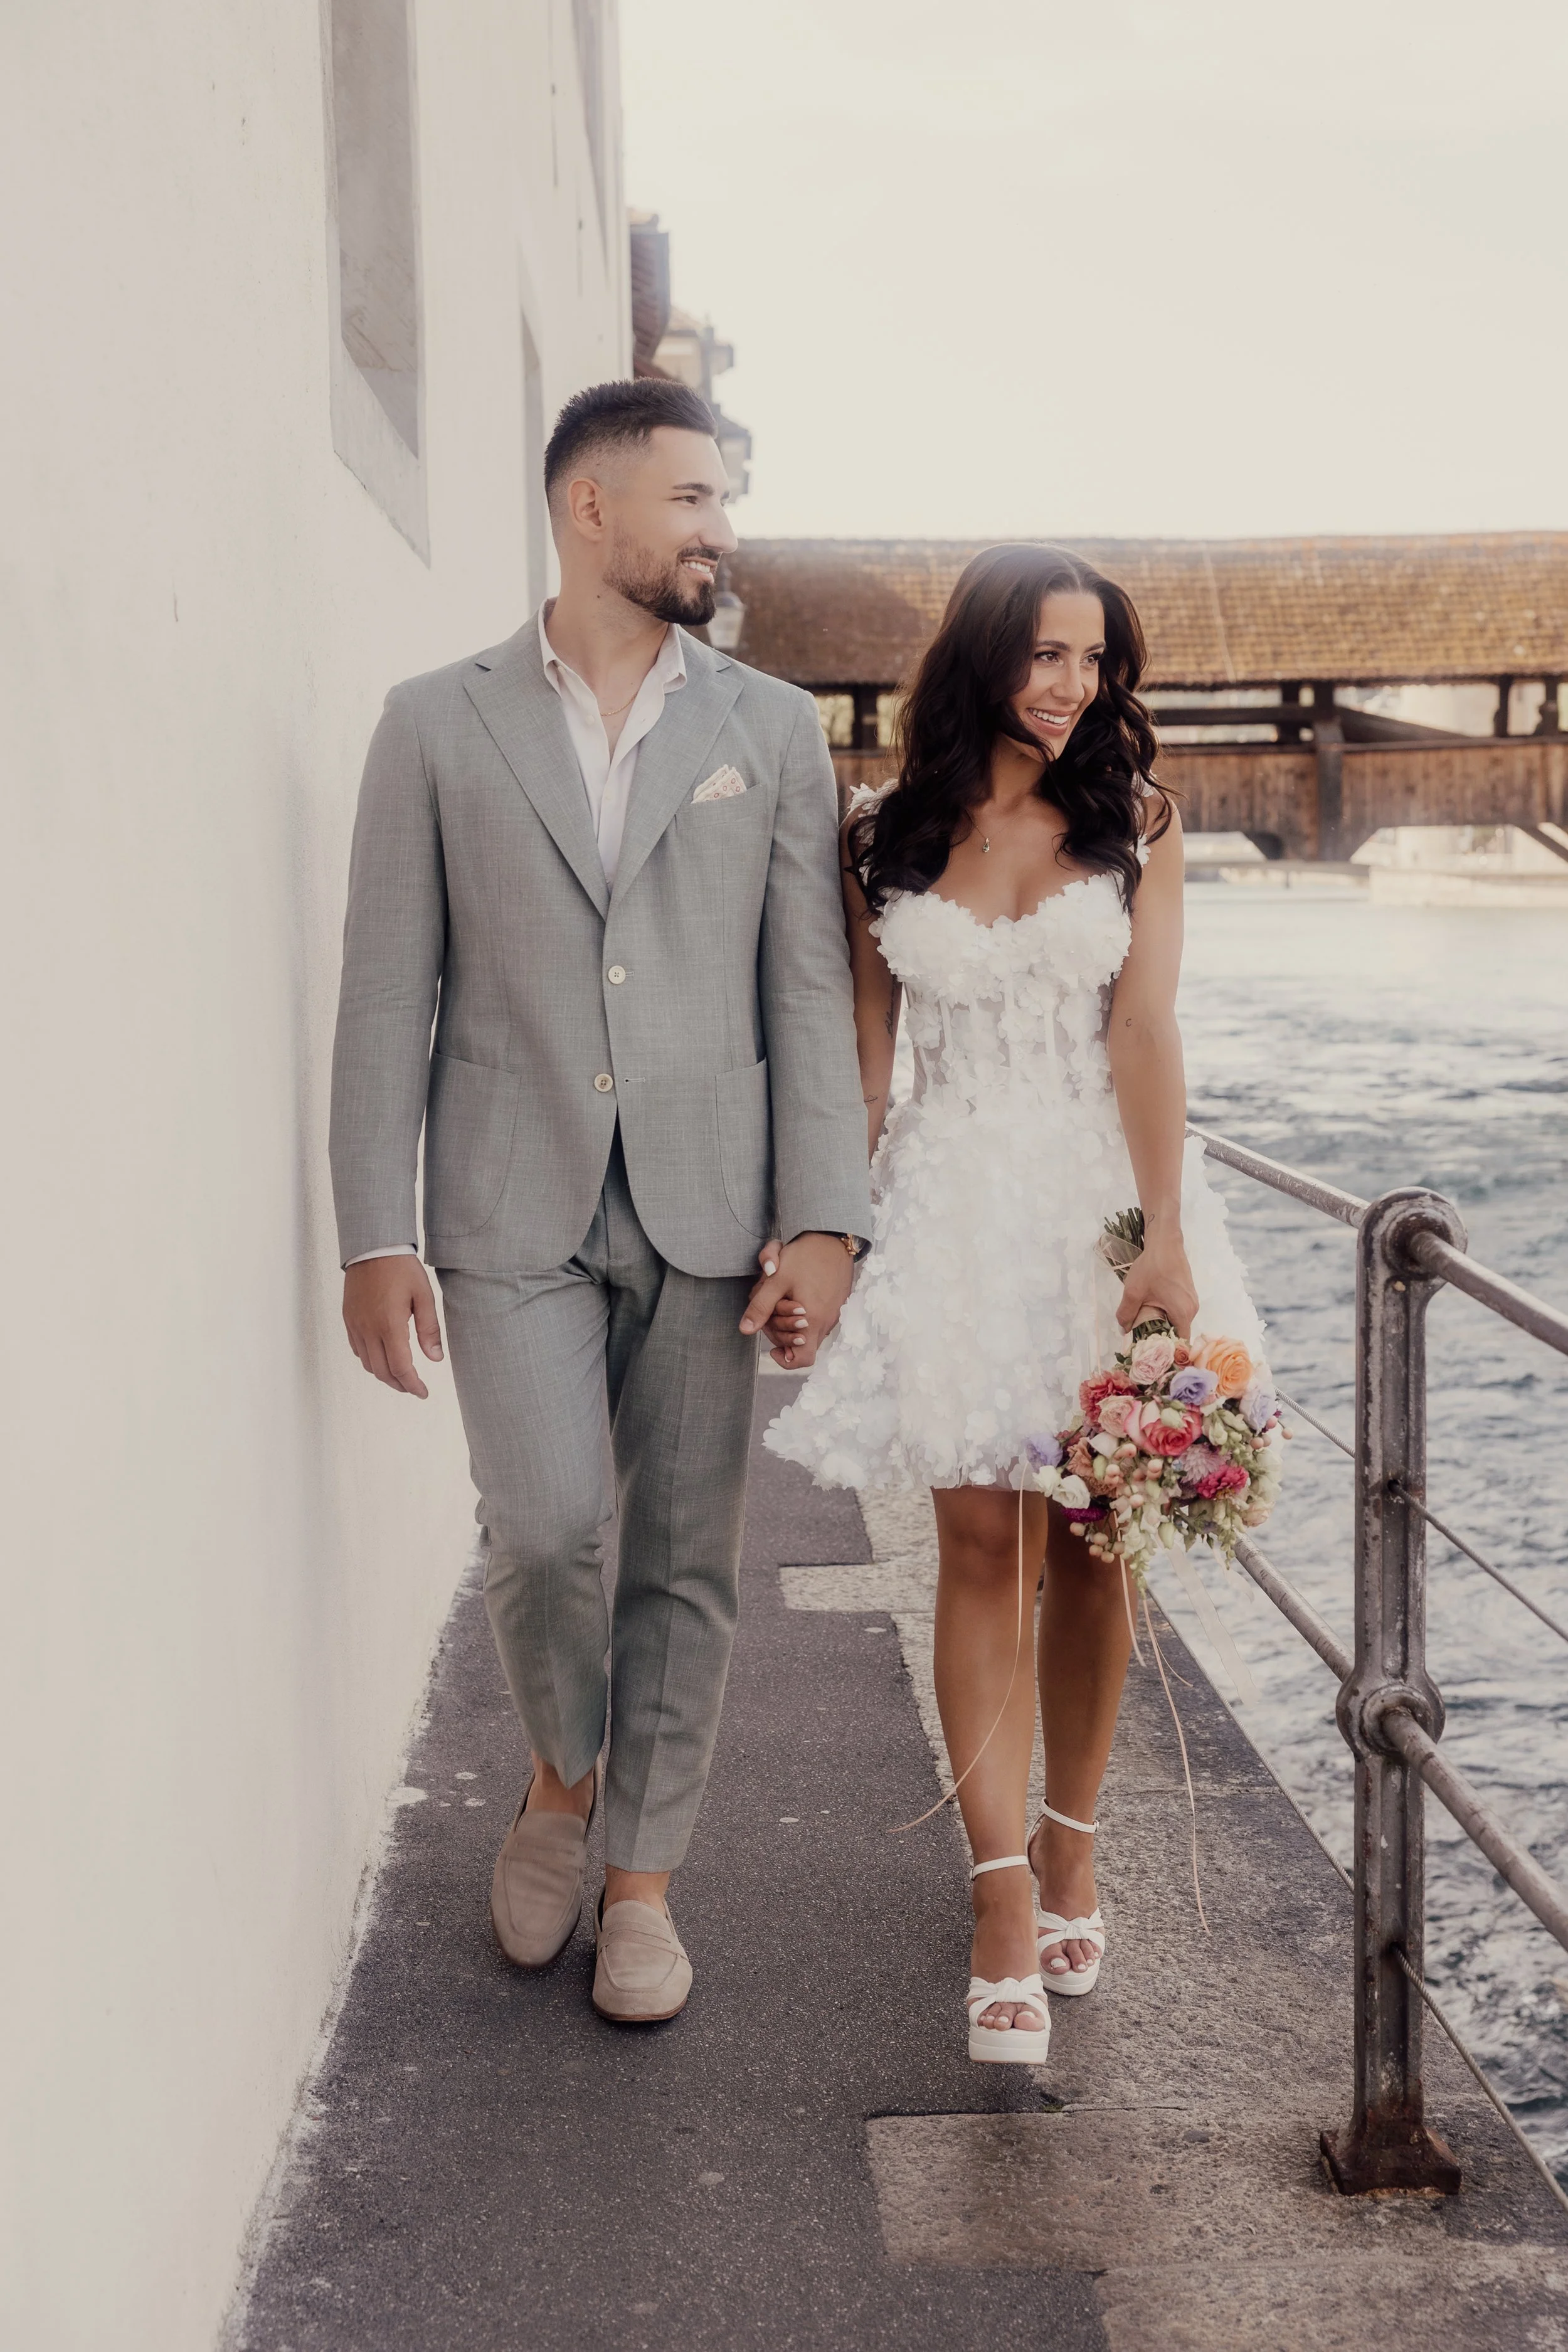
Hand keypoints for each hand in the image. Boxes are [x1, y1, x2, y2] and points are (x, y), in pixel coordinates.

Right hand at [343, 1257, 444, 1396]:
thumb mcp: (424, 1296)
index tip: (423, 1393)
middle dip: (400, 1385)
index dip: (413, 1385)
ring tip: (401, 1375)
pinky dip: (371, 1360)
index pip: (401, 1368)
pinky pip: (357, 1349)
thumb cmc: (401, 1268)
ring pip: (368, 1364)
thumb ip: (429, 1329)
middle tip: (414, 1387)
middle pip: (383, 1371)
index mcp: (390, 1324)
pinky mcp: (349, 1319)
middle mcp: (368, 1329)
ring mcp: (355, 1325)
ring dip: (385, 1374)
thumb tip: (436, 1358)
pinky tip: (383, 1356)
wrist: (372, 1247)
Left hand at [740, 1233, 854, 1367]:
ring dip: (792, 1323)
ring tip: (784, 1299)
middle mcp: (826, 1322)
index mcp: (812, 1320)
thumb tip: (745, 1330)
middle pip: (801, 1345)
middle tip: (772, 1312)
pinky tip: (796, 1295)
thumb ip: (760, 1307)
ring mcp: (833, 1314)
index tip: (773, 1347)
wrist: (833, 1237)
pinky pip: (818, 1320)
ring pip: (809, 1332)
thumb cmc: (805, 1256)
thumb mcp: (776, 1280)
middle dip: (781, 1333)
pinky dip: (804, 1314)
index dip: (786, 1360)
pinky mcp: (837, 1304)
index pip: (802, 1359)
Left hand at [1116, 1233, 1197, 1342]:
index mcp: (1183, 1313)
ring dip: (1163, 1324)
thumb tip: (1123, 1330)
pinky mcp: (1188, 1293)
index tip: (1152, 1353)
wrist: (1165, 1242)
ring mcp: (1192, 1300)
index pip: (1180, 1342)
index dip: (1167, 1350)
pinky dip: (1167, 1314)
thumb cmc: (1152, 1267)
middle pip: (1178, 1332)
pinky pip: (1179, 1311)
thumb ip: (1126, 1314)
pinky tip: (1152, 1309)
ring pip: (1178, 1321)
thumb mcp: (1133, 1292)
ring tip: (1145, 1324)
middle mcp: (1192, 1309)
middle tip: (1143, 1339)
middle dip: (1162, 1337)